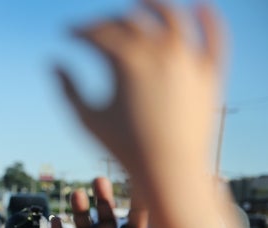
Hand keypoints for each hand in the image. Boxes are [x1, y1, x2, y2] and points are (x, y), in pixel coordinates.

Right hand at [56, 0, 224, 191]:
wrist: (170, 171)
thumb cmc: (124, 148)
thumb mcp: (86, 119)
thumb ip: (66, 89)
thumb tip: (52, 63)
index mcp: (126, 60)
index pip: (97, 31)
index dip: (77, 30)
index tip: (66, 33)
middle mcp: (160, 51)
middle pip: (129, 20)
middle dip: (106, 20)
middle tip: (94, 28)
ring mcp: (188, 59)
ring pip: (172, 16)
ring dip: (153, 4)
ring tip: (141, 4)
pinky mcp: (211, 73)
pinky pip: (214, 37)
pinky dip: (209, 18)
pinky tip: (201, 6)